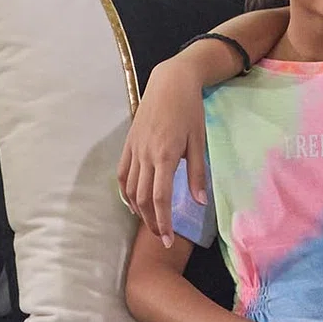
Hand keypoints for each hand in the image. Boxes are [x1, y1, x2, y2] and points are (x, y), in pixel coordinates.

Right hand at [117, 64, 209, 243]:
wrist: (170, 82)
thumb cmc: (189, 110)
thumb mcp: (199, 141)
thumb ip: (197, 173)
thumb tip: (200, 202)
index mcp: (165, 156)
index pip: (159, 198)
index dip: (163, 222)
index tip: (167, 239)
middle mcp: (146, 155)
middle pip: (142, 198)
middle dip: (151, 222)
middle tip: (161, 237)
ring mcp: (134, 149)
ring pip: (130, 189)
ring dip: (138, 210)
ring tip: (149, 223)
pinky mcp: (128, 143)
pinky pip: (122, 174)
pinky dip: (125, 192)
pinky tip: (133, 202)